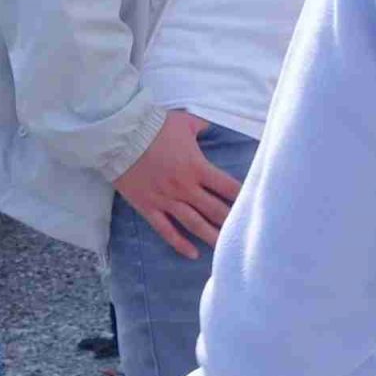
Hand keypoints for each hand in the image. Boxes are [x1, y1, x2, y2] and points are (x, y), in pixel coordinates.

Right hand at [114, 110, 243, 259]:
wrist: (120, 136)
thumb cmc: (154, 126)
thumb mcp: (185, 122)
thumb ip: (202, 127)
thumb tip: (210, 128)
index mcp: (197, 168)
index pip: (228, 187)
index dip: (243, 196)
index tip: (254, 204)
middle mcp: (185, 188)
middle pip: (215, 210)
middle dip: (231, 221)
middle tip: (244, 232)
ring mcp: (166, 200)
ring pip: (194, 224)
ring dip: (211, 237)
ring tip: (225, 248)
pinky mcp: (148, 207)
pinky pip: (166, 230)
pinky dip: (180, 244)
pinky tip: (193, 254)